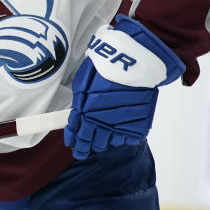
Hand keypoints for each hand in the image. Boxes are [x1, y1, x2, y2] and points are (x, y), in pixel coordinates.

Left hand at [64, 14, 184, 159]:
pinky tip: (119, 131)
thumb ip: (80, 102)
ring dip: (104, 141)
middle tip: (85, 149)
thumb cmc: (106, 65)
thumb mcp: (84, 81)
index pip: (77, 134)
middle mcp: (101, 121)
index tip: (73, 145)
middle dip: (87, 146)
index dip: (75, 141)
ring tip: (102, 138)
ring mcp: (119, 124)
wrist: (134, 60)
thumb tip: (75, 118)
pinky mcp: (136, 124)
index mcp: (85, 111)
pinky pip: (126, 138)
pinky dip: (122, 136)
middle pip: (92, 142)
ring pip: (109, 142)